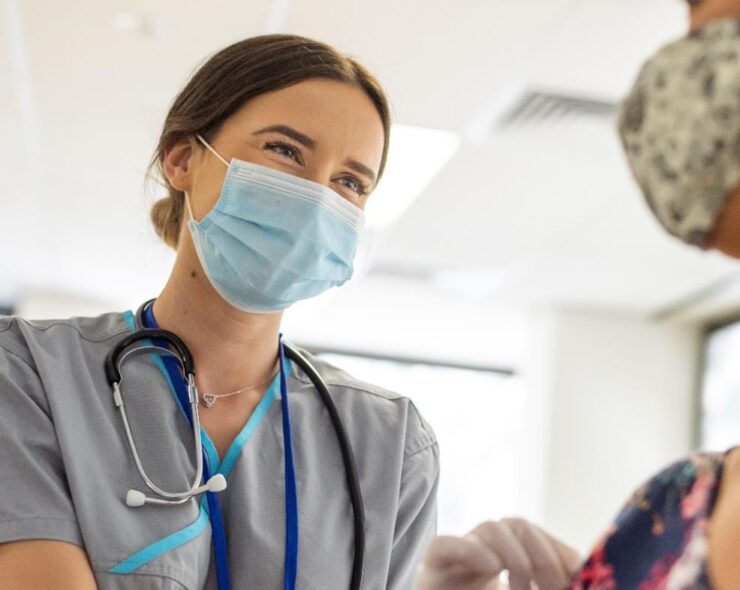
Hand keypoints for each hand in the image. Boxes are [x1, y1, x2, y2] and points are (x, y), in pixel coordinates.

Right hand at [416, 518, 581, 589]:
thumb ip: (549, 584)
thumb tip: (582, 578)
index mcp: (508, 552)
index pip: (539, 536)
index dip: (560, 553)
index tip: (578, 576)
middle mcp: (484, 545)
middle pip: (519, 525)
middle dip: (544, 556)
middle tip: (555, 587)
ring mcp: (458, 553)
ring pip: (489, 528)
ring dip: (514, 556)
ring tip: (520, 588)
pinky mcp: (433, 565)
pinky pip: (447, 543)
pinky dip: (471, 551)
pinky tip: (491, 567)